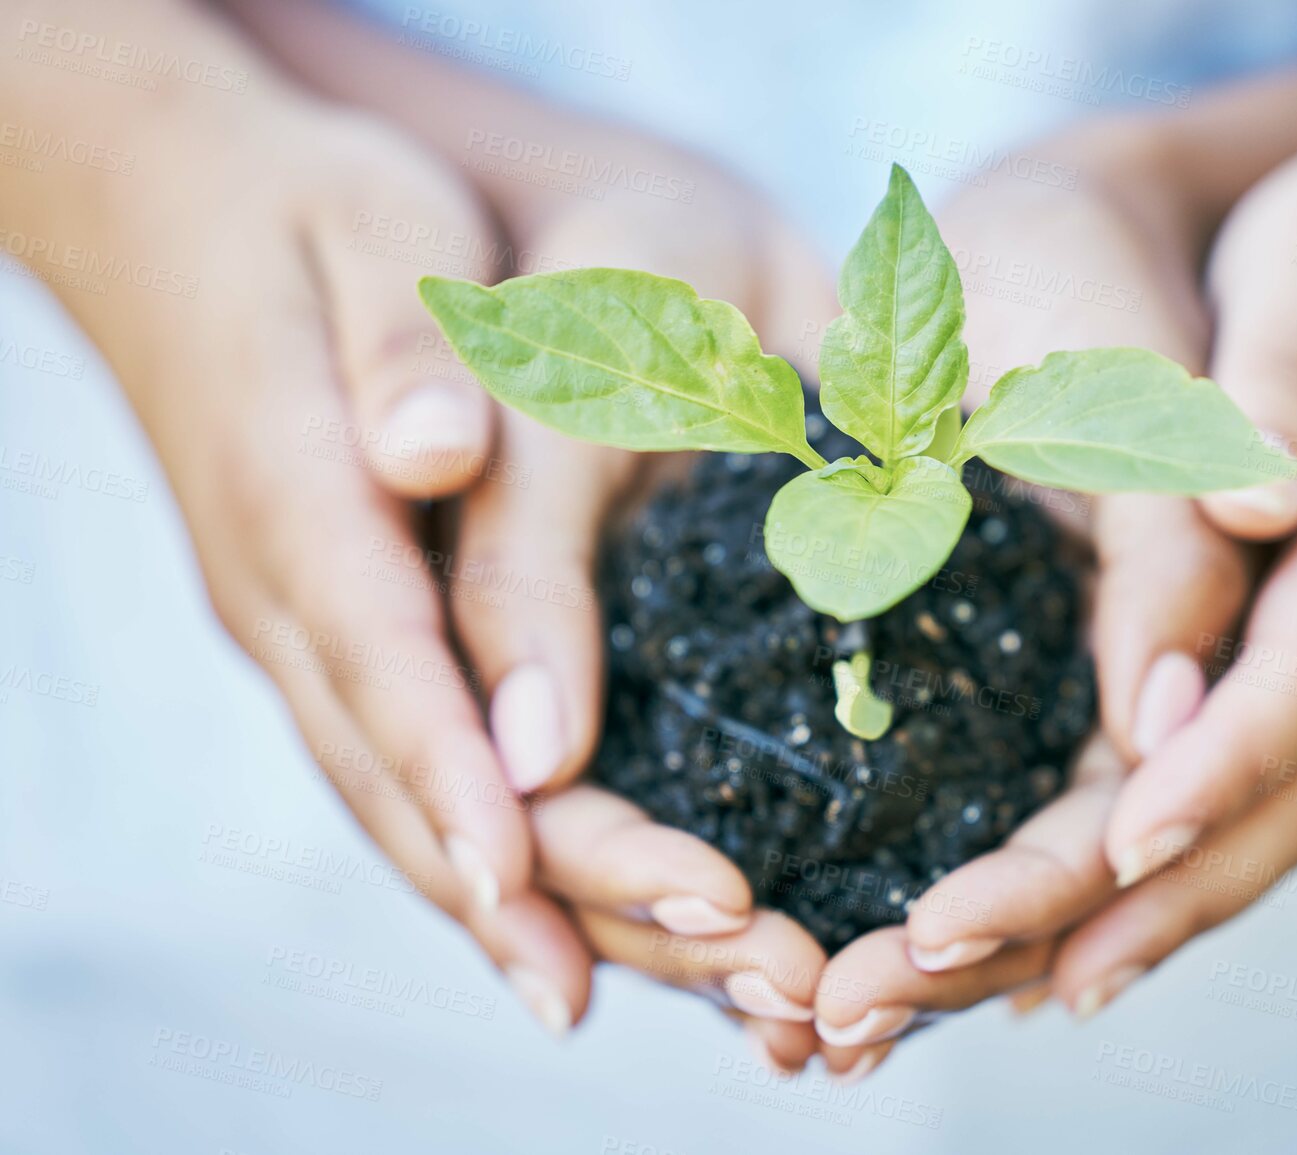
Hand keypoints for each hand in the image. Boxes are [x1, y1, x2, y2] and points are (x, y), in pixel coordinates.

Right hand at [214, 0, 873, 1061]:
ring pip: (397, 803)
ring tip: (677, 984)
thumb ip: (404, 356)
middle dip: (548, 887)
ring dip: (527, 910)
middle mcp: (284, 593)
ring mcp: (296, 626)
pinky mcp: (331, 634)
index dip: (460, 780)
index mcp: (301, 497)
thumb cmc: (305, 209)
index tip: (540, 884)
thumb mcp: (370, 232)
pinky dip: (481, 861)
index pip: (385, 661)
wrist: (177, 205)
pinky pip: (400, 773)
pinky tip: (571, 925)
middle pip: (403, 776)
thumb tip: (435, 458)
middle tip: (718, 954)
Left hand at [807, 159, 1257, 1045]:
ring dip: (1118, 923)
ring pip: (1255, 828)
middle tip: (937, 963)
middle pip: (1269, 798)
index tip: (1108, 849)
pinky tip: (1051, 936)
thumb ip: (1291, 378)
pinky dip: (1149, 879)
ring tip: (967, 993)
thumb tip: (1250, 512)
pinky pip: (1239, 796)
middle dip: (1114, 897)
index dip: (1213, 765)